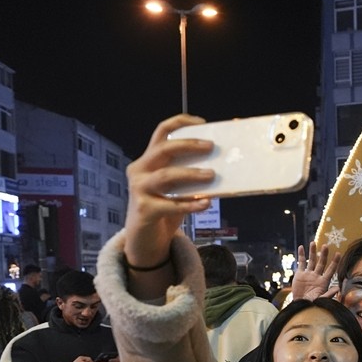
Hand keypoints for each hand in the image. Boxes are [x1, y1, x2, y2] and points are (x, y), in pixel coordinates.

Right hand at [123, 115, 214, 277]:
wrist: (144, 238)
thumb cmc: (164, 208)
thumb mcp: (176, 188)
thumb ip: (190, 176)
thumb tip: (222, 166)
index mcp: (148, 160)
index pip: (161, 133)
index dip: (180, 123)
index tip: (202, 122)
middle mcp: (140, 170)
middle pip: (163, 149)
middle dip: (188, 145)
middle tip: (211, 147)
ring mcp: (139, 190)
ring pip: (166, 175)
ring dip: (191, 174)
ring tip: (211, 175)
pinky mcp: (144, 210)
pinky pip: (171, 205)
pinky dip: (191, 203)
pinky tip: (206, 203)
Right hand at [291, 242, 340, 301]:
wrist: (300, 306)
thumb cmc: (312, 304)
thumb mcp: (321, 300)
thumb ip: (329, 294)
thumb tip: (338, 288)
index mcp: (324, 281)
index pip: (331, 269)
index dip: (335, 262)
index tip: (338, 253)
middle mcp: (317, 276)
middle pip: (321, 263)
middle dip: (324, 254)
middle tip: (326, 245)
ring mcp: (308, 274)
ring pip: (311, 261)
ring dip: (312, 252)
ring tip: (313, 242)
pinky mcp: (300, 274)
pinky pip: (301, 263)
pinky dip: (301, 255)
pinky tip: (301, 247)